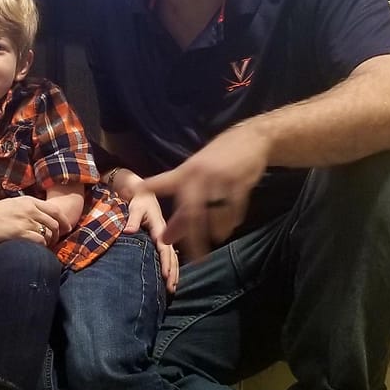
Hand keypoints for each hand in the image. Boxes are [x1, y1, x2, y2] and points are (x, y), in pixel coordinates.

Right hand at [0, 196, 61, 247]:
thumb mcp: (11, 205)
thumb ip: (26, 210)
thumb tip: (37, 219)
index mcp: (28, 201)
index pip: (54, 210)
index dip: (64, 221)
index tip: (67, 228)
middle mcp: (30, 209)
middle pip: (54, 224)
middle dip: (57, 235)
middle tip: (53, 242)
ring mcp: (26, 221)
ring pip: (49, 234)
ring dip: (48, 242)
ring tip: (43, 247)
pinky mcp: (20, 233)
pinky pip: (40, 242)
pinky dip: (41, 247)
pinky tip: (35, 250)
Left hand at [122, 189, 178, 292]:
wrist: (143, 191)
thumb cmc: (138, 199)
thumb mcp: (135, 207)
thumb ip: (133, 219)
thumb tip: (129, 231)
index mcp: (159, 227)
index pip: (164, 248)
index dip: (165, 262)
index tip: (165, 276)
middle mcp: (164, 233)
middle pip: (171, 256)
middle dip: (172, 273)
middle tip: (171, 289)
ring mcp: (165, 236)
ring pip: (173, 257)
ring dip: (174, 273)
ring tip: (173, 289)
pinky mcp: (162, 238)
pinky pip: (169, 255)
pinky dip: (171, 267)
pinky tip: (171, 278)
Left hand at [142, 123, 269, 259]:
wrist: (252, 138)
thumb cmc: (220, 156)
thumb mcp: (198, 167)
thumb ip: (184, 192)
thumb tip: (171, 217)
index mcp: (188, 171)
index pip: (165, 181)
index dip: (151, 187)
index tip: (136, 192)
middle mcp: (201, 176)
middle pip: (191, 210)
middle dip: (184, 233)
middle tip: (182, 251)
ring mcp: (222, 179)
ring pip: (214, 214)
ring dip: (213, 230)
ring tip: (209, 245)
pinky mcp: (240, 183)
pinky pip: (234, 209)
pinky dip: (231, 221)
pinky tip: (229, 227)